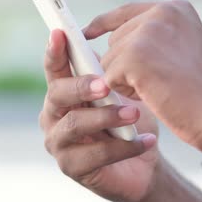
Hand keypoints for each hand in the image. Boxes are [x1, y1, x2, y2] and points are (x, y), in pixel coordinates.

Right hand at [39, 29, 159, 201]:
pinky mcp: (71, 168)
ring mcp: (58, 143)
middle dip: (81, 87)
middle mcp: (53, 116)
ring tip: (134, 114)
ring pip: (74, 125)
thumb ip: (108, 71)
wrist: (143, 166)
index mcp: (62, 92)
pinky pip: (95, 155)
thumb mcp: (121, 93)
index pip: (54, 68)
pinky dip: (124, 146)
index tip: (60, 33)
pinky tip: (148, 141)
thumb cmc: (128, 123)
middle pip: (57, 94)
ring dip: (106, 117)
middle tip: (105, 84)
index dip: (54, 51)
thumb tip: (112, 40)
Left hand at [84, 0, 201, 156]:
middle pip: (116, 39)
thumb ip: (155, 40)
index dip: (105, 23)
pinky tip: (151, 94)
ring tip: (159, 87)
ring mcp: (147, 32)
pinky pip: (109, 76)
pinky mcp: (134, 55)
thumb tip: (115, 42)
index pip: (127, 11)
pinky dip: (124, 92)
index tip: (88, 32)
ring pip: (110, 59)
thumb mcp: (183, 51)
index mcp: (176, 9)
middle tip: (159, 81)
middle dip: (126, 65)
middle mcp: (162, 12)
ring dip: (126, 80)